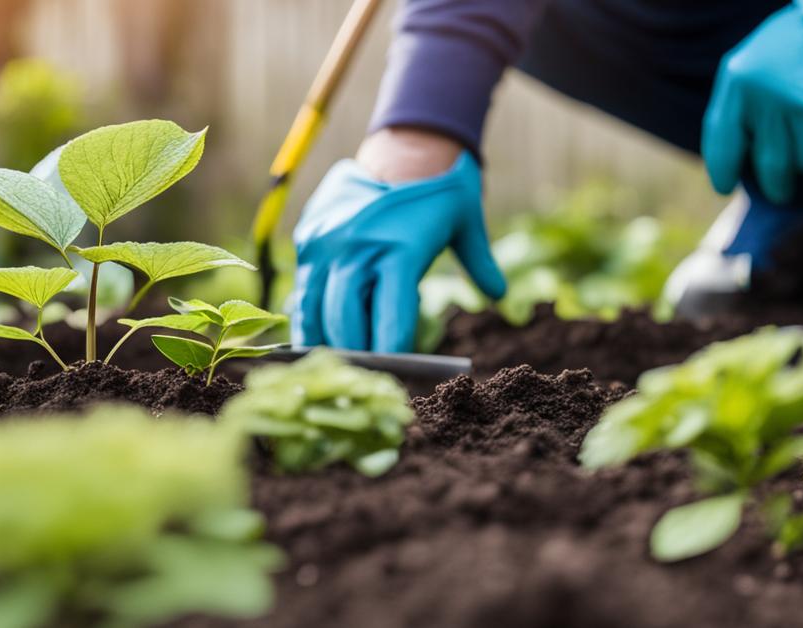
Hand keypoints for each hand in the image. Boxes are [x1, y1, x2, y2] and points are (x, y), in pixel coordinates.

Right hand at [289, 131, 505, 352]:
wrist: (403, 146)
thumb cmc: (440, 192)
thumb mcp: (466, 221)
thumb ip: (481, 261)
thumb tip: (499, 295)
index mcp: (399, 248)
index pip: (390, 315)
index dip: (391, 351)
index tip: (396, 373)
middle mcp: (358, 247)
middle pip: (346, 319)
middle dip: (355, 353)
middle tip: (365, 377)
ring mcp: (328, 243)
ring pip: (316, 308)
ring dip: (326, 340)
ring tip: (337, 365)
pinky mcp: (310, 239)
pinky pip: (303, 290)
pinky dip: (308, 318)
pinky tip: (317, 339)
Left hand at [703, 4, 802, 204]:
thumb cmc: (782, 46)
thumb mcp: (744, 69)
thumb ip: (735, 109)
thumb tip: (731, 164)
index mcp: (738, 83)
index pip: (723, 144)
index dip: (722, 171)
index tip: (724, 187)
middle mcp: (769, 96)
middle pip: (770, 164)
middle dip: (775, 184)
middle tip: (778, 192)